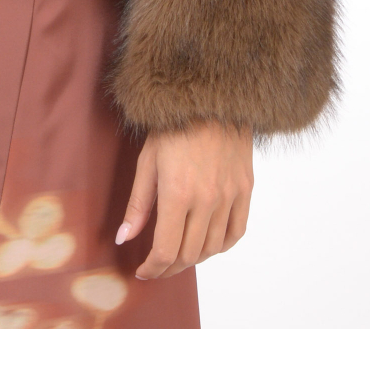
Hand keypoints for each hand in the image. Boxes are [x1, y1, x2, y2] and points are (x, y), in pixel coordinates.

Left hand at [116, 121, 252, 278]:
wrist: (211, 98)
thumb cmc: (173, 126)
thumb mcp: (147, 161)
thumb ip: (138, 205)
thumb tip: (124, 238)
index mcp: (178, 193)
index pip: (166, 250)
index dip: (153, 268)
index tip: (143, 271)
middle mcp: (207, 200)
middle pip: (190, 254)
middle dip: (170, 267)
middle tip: (157, 266)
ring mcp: (229, 196)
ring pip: (213, 247)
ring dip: (194, 258)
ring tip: (179, 255)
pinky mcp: (245, 189)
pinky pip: (236, 231)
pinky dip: (221, 245)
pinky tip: (208, 244)